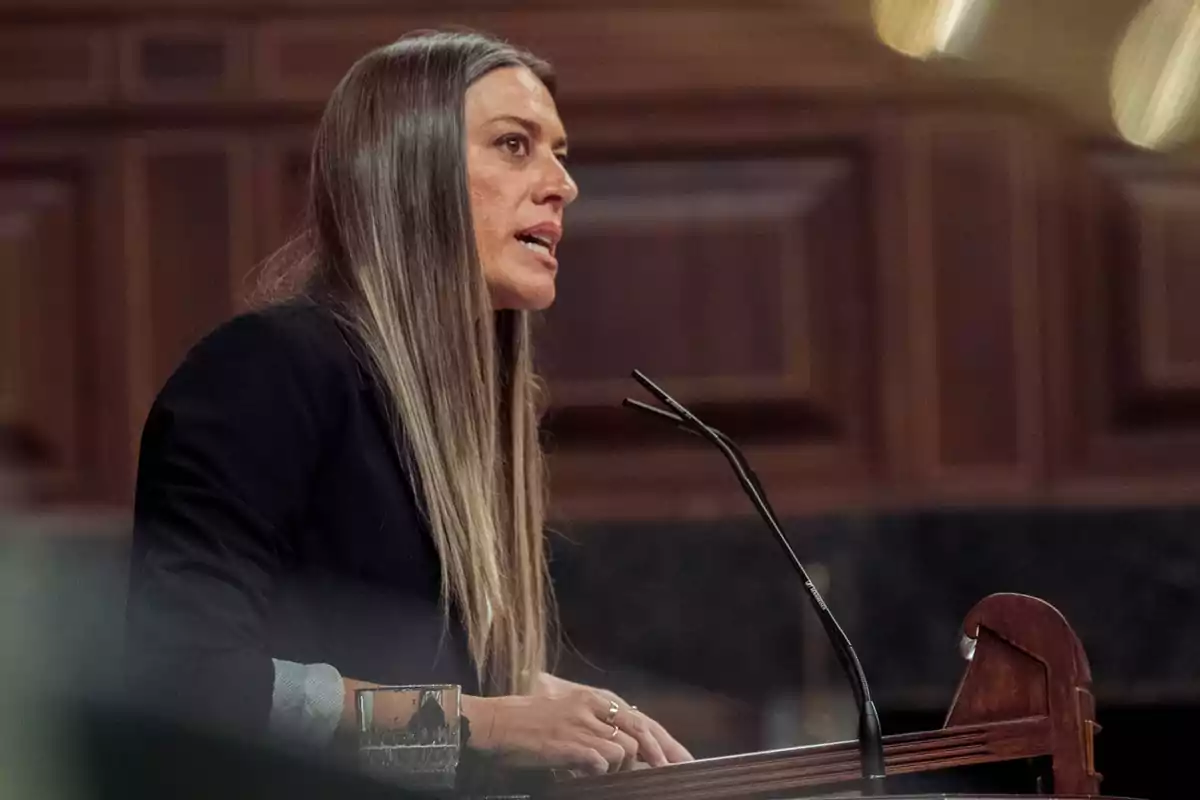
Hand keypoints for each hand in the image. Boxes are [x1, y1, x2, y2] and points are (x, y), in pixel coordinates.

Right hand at [461, 683, 689, 775]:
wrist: (494, 723)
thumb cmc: (529, 721)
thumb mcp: (567, 711)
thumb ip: (596, 721)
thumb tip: (626, 746)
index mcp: (594, 697)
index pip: (640, 718)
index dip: (664, 740)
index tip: (682, 760)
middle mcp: (592, 706)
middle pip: (641, 730)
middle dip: (660, 754)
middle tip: (671, 773)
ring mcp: (581, 724)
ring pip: (624, 748)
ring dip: (621, 766)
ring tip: (607, 772)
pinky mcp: (569, 743)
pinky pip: (601, 761)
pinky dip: (600, 770)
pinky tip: (587, 773)